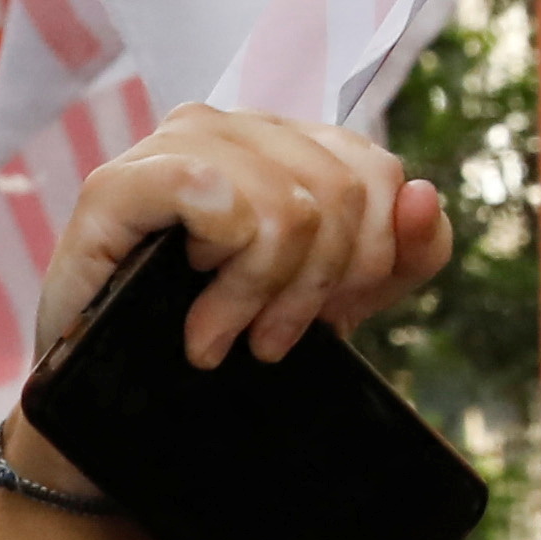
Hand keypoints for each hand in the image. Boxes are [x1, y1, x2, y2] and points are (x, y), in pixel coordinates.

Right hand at [28, 105, 445, 378]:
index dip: (368, 258)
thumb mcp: (336, 304)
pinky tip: (196, 312)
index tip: (323, 316)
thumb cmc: (221, 343)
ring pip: (284, 207)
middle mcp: (228, 126)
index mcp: (282, 141)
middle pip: (338, 193)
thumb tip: (425, 195)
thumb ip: (400, 254)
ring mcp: (168, 147)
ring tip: (225, 336)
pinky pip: (211, 195)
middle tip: (270, 340)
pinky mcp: (115, 186)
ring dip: (261, 296)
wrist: (120, 413)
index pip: (375, 172)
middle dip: (315, 288)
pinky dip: (221, 268)